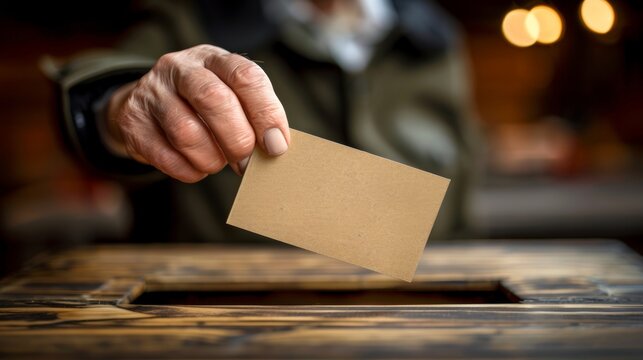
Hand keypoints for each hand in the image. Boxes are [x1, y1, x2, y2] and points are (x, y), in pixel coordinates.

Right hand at [105, 44, 289, 181]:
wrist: (148, 105)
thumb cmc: (202, 105)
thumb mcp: (231, 97)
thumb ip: (254, 117)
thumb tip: (275, 148)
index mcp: (214, 58)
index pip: (246, 77)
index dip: (266, 113)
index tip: (276, 145)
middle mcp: (180, 67)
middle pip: (214, 99)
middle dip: (237, 138)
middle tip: (246, 162)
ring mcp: (151, 92)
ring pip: (186, 131)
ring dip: (211, 158)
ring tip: (218, 163)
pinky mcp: (132, 121)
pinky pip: (165, 155)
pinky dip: (188, 170)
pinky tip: (196, 168)